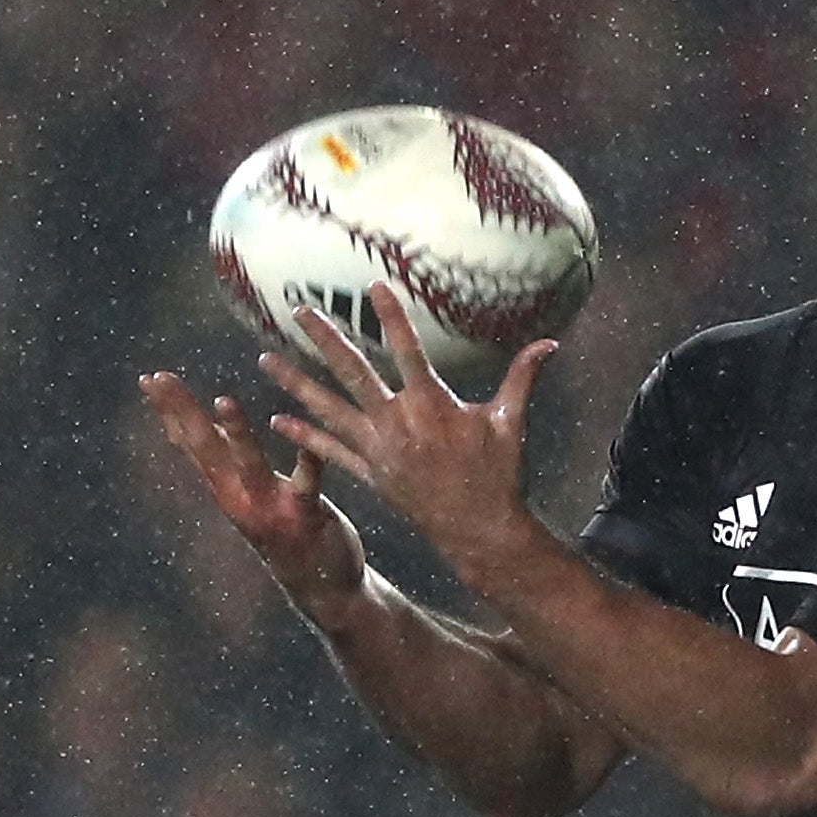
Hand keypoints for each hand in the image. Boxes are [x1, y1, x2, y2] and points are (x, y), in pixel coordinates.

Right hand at [138, 369, 369, 612]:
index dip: (169, 411)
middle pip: (206, 447)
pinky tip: (311, 445)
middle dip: (183, 412)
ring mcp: (271, 507)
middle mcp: (239, 497)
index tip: (147, 379)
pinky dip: (309, 464)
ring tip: (223, 401)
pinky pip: (307, 485)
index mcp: (226, 487)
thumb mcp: (242, 493)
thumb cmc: (282, 529)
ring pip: (250, 464)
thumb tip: (183, 426)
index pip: (190, 442)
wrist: (323, 590)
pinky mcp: (305, 516)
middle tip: (161, 379)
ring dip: (237, 434)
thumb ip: (217, 460)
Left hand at [261, 281, 555, 568]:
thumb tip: (551, 342)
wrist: (478, 531)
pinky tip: (276, 418)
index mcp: (431, 405)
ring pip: (329, 409)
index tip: (372, 286)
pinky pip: (329, 451)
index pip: (406, 349)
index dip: (390, 316)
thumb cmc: (499, 474)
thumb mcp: (511, 422)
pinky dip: (304, 435)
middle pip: (353, 372)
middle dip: (324, 338)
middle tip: (298, 310)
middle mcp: (397, 424)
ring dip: (295, 383)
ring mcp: (379, 450)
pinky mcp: (371, 473)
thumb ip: (524, 377)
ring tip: (264, 359)